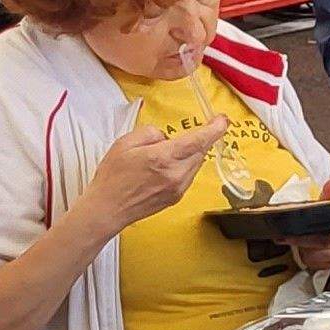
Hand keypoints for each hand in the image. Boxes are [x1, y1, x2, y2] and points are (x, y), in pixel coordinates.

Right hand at [73, 116, 228, 238]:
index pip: (198, 140)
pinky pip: (188, 175)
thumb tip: (165, 137)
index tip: (223, 121)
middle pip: (200, 151)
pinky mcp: (177, 197)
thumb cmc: (113, 177)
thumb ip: (151, 133)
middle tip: (178, 138)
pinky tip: (163, 169)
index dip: (214, 129)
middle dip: (196, 140)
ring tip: (162, 157)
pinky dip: (183, 167)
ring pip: (196, 163)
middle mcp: (175, 174)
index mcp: (163, 158)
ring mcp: (178, 188)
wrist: (107, 209)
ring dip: (188, 154)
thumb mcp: (125, 143)